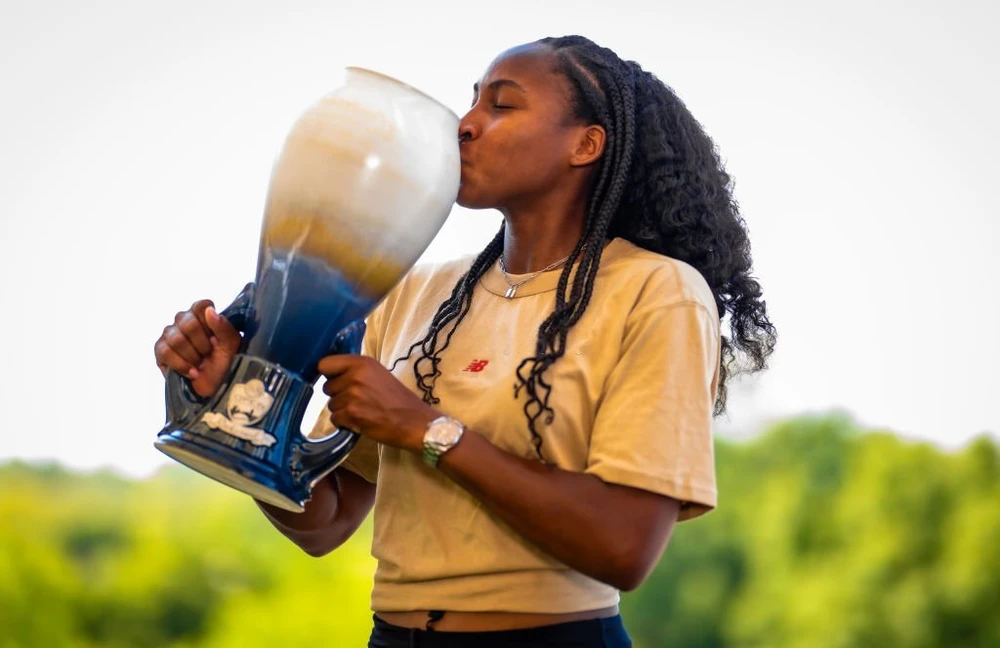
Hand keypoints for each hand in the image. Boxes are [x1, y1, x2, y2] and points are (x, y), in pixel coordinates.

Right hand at [153, 300, 242, 397]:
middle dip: (202, 345)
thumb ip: (224, 327)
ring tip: (200, 364)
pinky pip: (165, 352)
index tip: (216, 339)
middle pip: (188, 324)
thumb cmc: (226, 363)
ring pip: (176, 339)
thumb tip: (210, 311)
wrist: (215, 387)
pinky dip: (181, 365)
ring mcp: (170, 334)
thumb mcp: (232, 346)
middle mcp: (184, 321)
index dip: (209, 324)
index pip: (201, 306)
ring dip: (192, 357)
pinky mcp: (160, 350)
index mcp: (203, 315)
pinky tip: (192, 372)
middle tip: (208, 355)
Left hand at [318, 354, 439, 452]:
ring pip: (331, 405)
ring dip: (342, 410)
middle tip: (357, 400)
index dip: (328, 375)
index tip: (336, 381)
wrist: (414, 421)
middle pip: (326, 387)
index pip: (325, 364)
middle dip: (338, 395)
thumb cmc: (398, 399)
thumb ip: (356, 372)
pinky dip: (345, 423)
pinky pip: (335, 419)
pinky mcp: (352, 414)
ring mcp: (352, 395)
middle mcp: (355, 376)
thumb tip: (332, 375)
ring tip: (362, 411)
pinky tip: (360, 421)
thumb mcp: (378, 374)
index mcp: (362, 363)